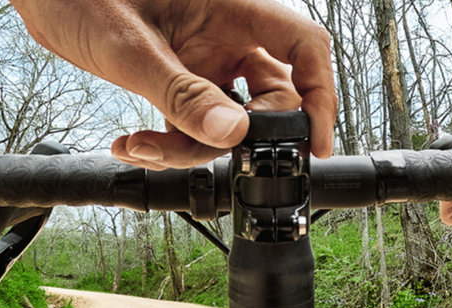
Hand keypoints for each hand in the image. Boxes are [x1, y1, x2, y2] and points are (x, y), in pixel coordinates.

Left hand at [10, 0, 336, 169]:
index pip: (303, 48)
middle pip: (270, 97)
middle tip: (207, 149)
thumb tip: (232, 135)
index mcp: (233, 8)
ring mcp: (203, 61)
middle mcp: (226, 36)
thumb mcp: (131, 46)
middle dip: (241, 137)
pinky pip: (191, 125)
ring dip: (190, 148)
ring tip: (142, 146)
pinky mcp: (178, 82)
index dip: (320, 95)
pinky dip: (167, 144)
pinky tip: (132, 142)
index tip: (313, 143)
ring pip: (227, 122)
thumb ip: (182, 93)